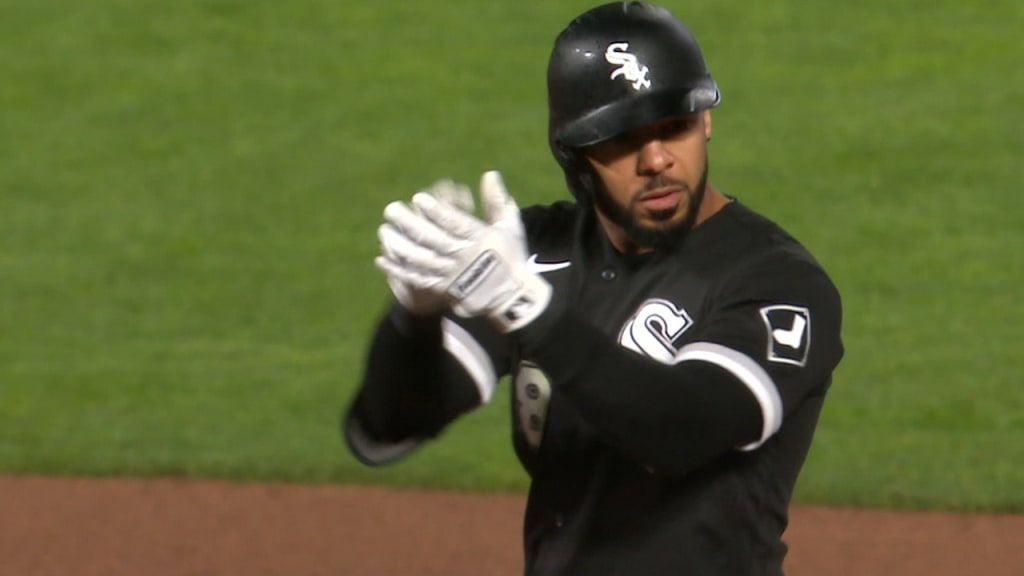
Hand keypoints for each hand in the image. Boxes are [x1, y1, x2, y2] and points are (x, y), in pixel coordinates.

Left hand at [375, 171, 551, 332]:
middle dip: (410, 224)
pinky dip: (400, 270)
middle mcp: (464, 257)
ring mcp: (452, 274)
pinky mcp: (443, 288)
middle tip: (390, 209)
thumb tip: (489, 174)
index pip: (455, 224)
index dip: (436, 212)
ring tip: (384, 232)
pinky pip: (418, 278)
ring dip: (400, 246)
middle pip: (433, 240)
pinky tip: (382, 259)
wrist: (512, 295)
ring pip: (422, 260)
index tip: (417, 198)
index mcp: (479, 240)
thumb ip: (496, 201)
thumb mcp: (509, 226)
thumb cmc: (510, 255)